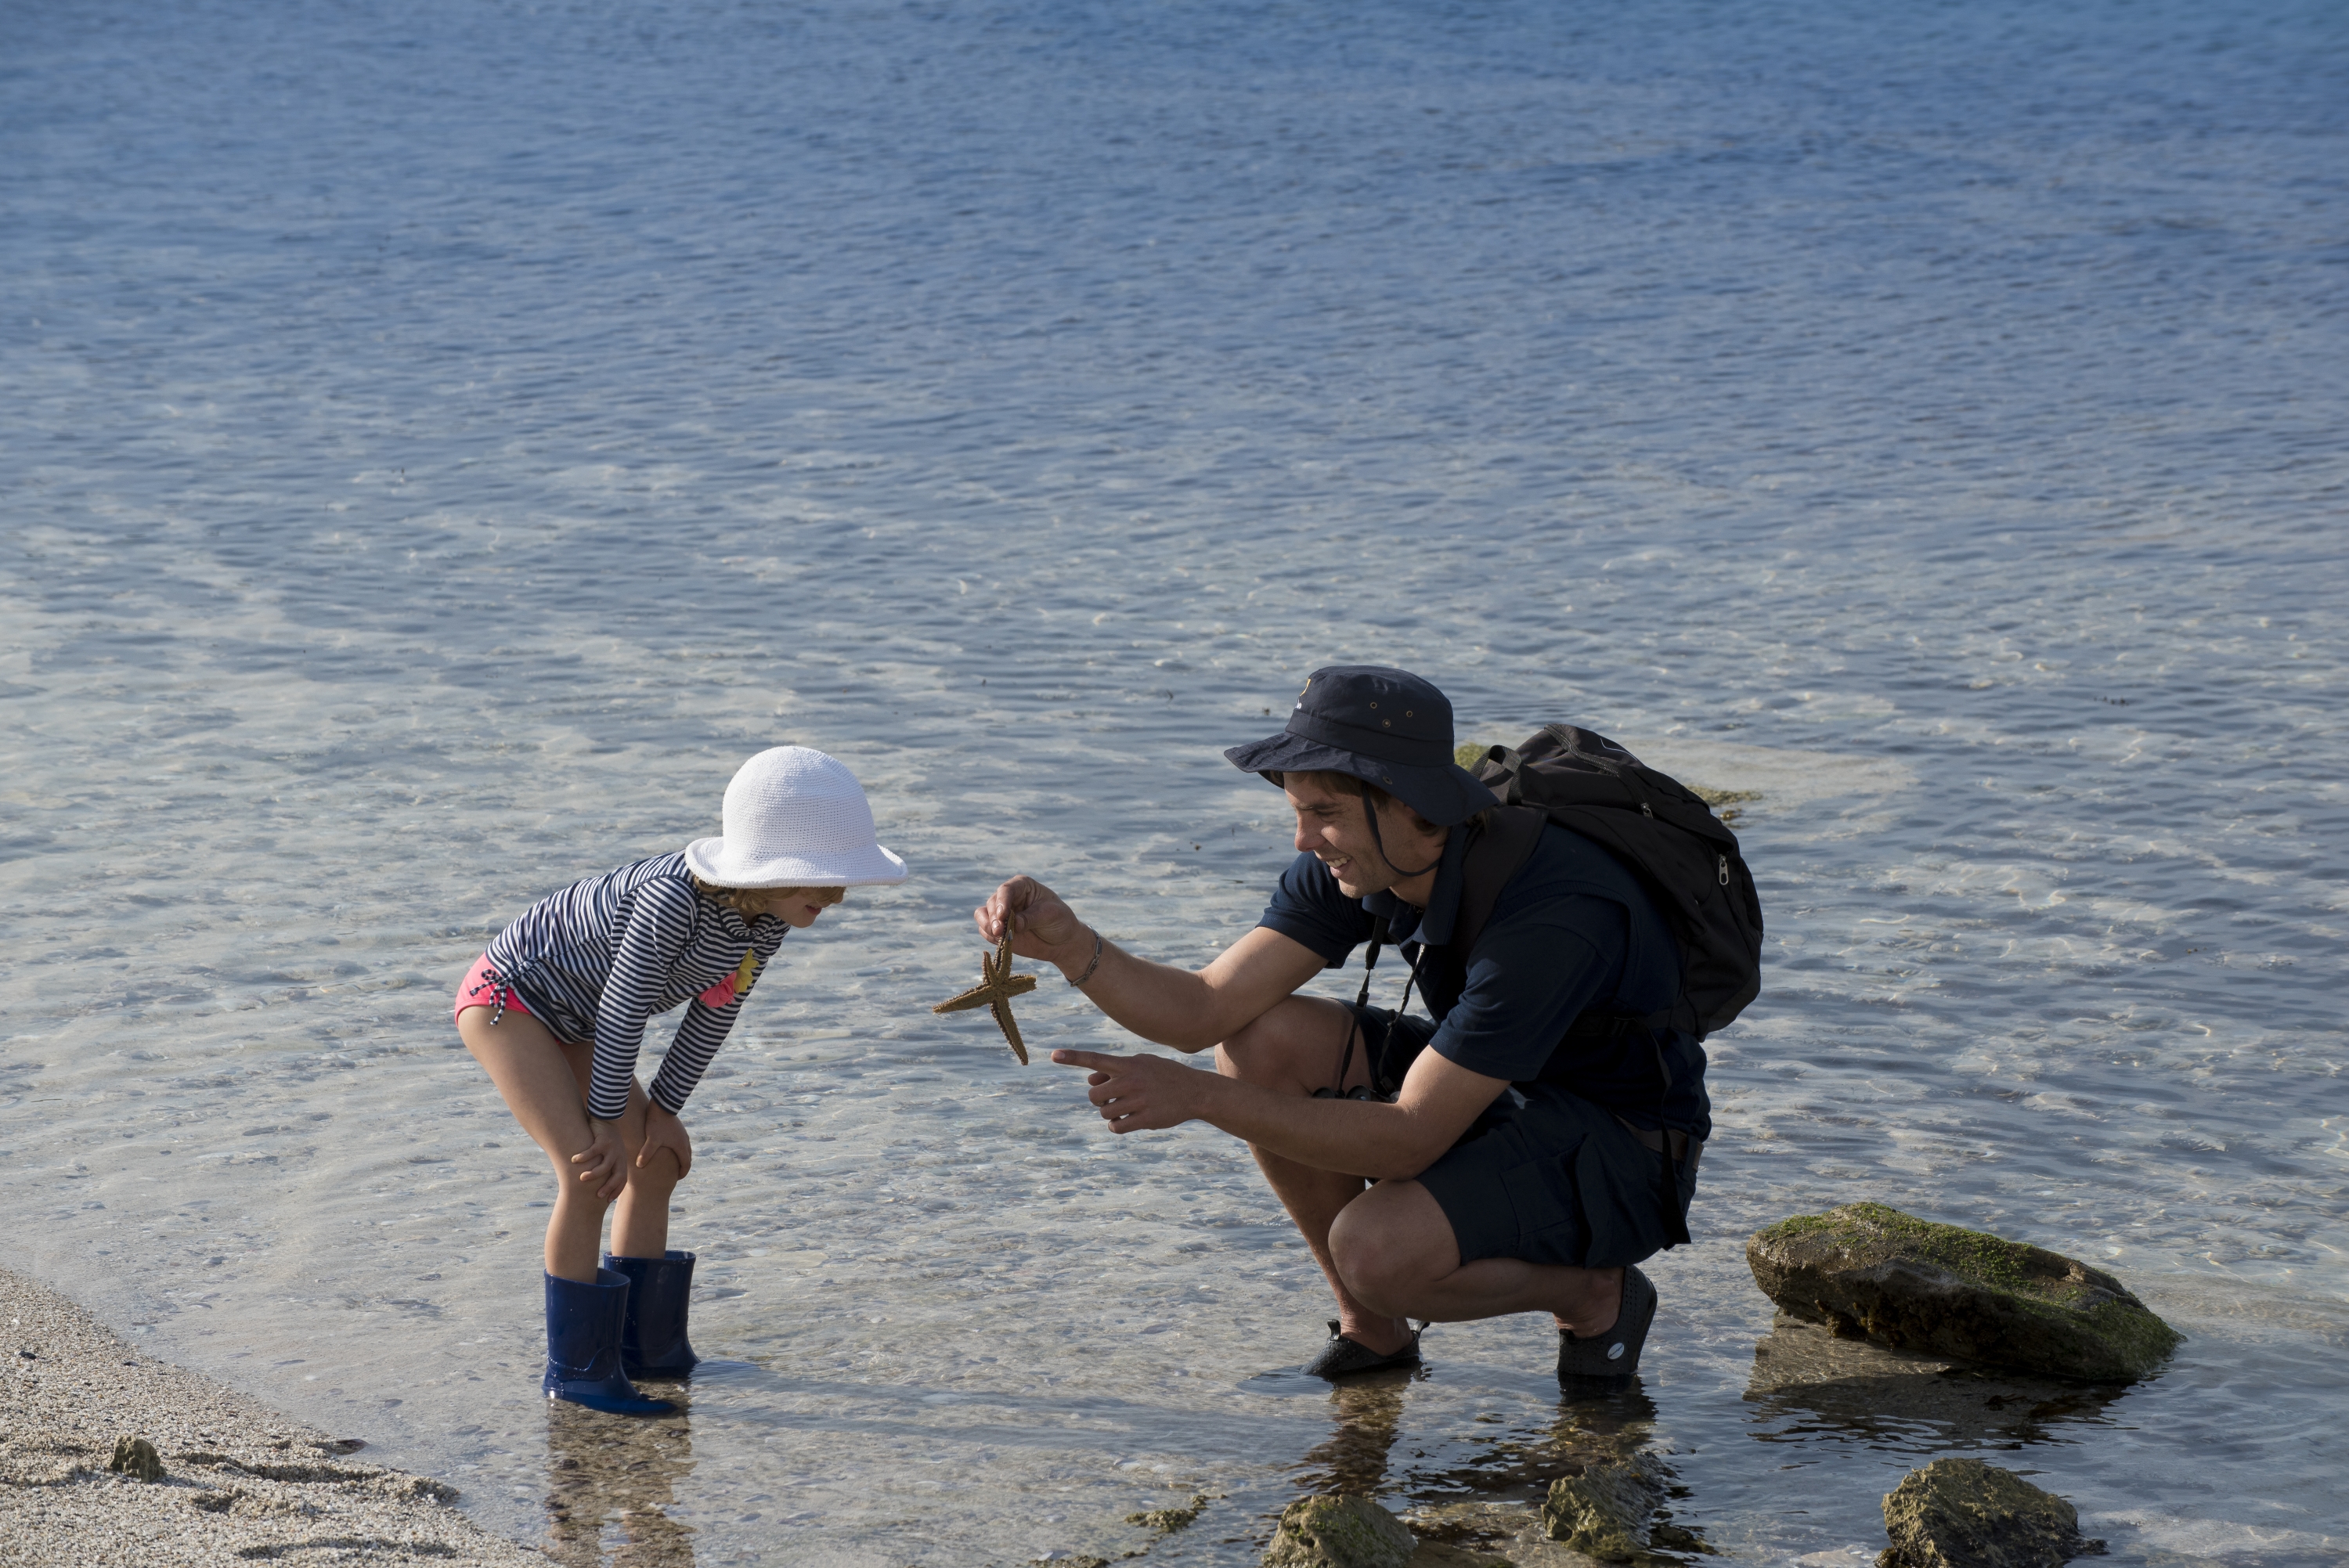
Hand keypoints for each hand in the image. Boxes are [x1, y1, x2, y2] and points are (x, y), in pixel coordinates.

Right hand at [571, 1121, 627, 1199]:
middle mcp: (619, 1155)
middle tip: (598, 1195)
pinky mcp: (603, 1140)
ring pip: (605, 1166)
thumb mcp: (610, 1153)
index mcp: (621, 1160)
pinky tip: (574, 1160)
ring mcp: (612, 1148)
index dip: (616, 1190)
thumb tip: (596, 1183)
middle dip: (609, 1187)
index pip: (622, 1179)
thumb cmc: (604, 1140)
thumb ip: (607, 1165)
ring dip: (593, 1174)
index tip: (607, 1200)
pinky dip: (583, 1157)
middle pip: (618, 1175)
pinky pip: (592, 1151)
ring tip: (582, 1178)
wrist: (606, 1118)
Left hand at [638, 1102, 692, 1179]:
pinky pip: (681, 1142)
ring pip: (685, 1149)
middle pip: (688, 1157)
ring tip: (672, 1162)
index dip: (682, 1173)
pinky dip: (678, 1149)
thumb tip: (639, 1165)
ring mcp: (683, 1134)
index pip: (686, 1164)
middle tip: (675, 1173)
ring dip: (681, 1157)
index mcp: (681, 1146)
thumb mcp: (651, 1139)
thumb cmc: (657, 1123)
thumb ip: (646, 1153)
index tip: (677, 1179)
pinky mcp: (678, 1128)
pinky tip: (669, 1148)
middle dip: (683, 1166)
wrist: (662, 1105)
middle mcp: (685, 1140)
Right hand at [976, 876, 1091, 967]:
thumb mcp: (1049, 915)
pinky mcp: (998, 929)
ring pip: (983, 915)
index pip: (1006, 889)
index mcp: (1022, 886)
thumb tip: (1013, 924)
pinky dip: (989, 935)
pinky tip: (1001, 941)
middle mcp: (1008, 897)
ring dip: (987, 925)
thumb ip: (1030, 918)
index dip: (1002, 901)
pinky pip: (984, 930)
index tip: (1003, 915)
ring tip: (998, 935)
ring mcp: (1001, 913)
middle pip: (992, 903)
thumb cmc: (1059, 921)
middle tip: (1000, 931)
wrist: (1061, 941)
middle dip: (994, 917)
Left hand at [1052, 1048, 1206, 1133]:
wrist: (1195, 1091)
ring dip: (1110, 1114)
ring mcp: (1138, 1100)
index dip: (1073, 1057)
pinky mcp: (1146, 1118)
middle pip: (1094, 1096)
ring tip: (1126, 1108)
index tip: (1053, 1055)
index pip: (1095, 1059)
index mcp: (1128, 1064)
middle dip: (1100, 1100)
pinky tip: (1128, 1120)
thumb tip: (1091, 1080)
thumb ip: (1115, 1069)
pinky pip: (1116, 1128)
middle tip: (1115, 1098)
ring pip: (1105, 1113)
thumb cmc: (1163, 1075)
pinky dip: (1117, 1127)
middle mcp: (1131, 1081)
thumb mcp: (1142, 1063)